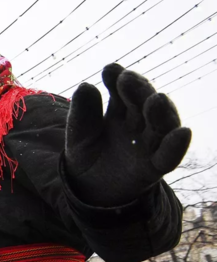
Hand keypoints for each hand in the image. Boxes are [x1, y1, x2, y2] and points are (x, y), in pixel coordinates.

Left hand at [65, 63, 190, 205]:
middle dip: (138, 90)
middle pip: (142, 103)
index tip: (110, 70)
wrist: (89, 192)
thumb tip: (86, 85)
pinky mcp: (154, 166)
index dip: (117, 79)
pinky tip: (183, 133)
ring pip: (160, 125)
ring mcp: (148, 143)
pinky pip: (168, 156)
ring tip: (156, 100)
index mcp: (118, 111)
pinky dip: (176, 145)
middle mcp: (137, 123)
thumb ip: (81, 114)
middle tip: (128, 79)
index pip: (121, 90)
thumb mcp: (78, 136)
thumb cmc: (86, 157)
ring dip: (161, 112)